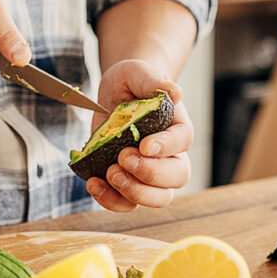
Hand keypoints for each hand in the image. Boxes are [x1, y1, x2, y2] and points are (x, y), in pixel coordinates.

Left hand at [86, 60, 192, 211]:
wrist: (118, 93)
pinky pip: (127, 204)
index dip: (166, 147)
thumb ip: (154, 81)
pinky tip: (93, 182)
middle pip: (177, 177)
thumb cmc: (133, 82)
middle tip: (123, 158)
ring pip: (158, 198)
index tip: (144, 145)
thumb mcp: (139, 73)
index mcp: (177, 127)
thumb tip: (175, 92)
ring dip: (133, 192)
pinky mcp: (128, 182)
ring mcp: (150, 173)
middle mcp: (170, 155)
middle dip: (149, 173)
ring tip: (109, 173)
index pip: (182, 142)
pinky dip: (110, 200)